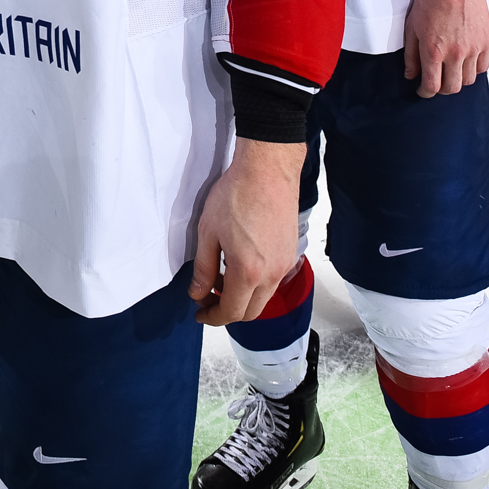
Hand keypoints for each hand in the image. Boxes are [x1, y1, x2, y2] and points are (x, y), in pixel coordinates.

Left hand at [190, 137, 306, 326]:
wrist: (267, 172)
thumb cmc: (236, 196)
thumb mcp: (207, 232)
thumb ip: (203, 268)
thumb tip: (198, 293)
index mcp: (248, 272)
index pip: (231, 311)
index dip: (213, 317)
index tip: (199, 313)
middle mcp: (272, 274)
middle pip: (250, 312)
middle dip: (226, 311)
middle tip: (206, 299)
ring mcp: (284, 264)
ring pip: (263, 298)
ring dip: (241, 298)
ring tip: (218, 279)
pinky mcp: (290, 253)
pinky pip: (272, 281)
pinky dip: (254, 284)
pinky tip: (237, 266)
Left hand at [403, 0, 488, 96]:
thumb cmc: (431, 2)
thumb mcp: (411, 28)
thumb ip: (411, 55)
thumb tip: (410, 75)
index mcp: (433, 51)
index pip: (432, 86)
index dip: (425, 93)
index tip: (422, 91)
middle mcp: (455, 54)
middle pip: (452, 88)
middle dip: (441, 90)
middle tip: (435, 83)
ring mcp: (473, 50)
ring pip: (468, 81)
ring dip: (457, 81)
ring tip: (449, 72)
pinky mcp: (486, 44)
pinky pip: (482, 68)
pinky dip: (473, 71)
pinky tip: (464, 64)